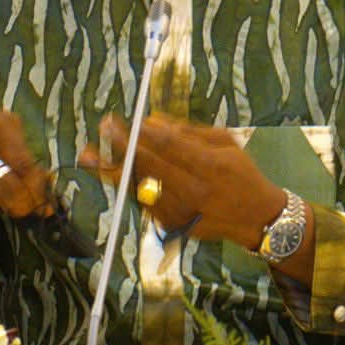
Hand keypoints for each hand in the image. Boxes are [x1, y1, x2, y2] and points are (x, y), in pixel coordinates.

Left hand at [79, 115, 290, 259]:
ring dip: (112, 170)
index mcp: (211, 165)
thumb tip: (154, 121)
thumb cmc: (241, 174)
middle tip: (103, 130)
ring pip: (140, 188)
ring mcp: (181, 210)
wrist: (255, 218)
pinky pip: (145, 202)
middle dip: (122, 146)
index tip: (124, 119)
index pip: (169, 145)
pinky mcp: (173, 224)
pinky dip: (128, 187)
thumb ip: (191, 132)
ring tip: (89, 156)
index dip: (143, 132)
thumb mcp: (227, 144)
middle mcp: (194, 190)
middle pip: (150, 166)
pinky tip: (113, 174)